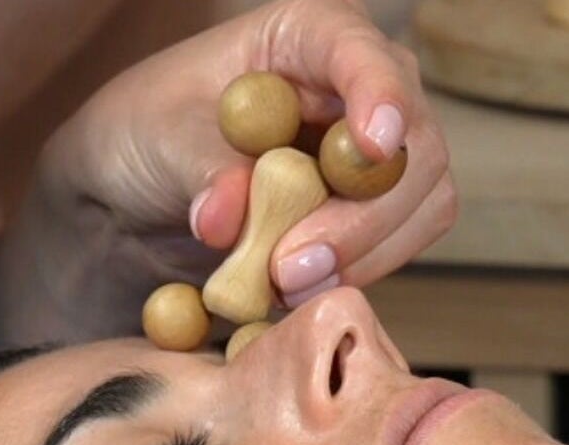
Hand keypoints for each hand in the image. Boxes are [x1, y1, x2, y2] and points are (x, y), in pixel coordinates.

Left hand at [5, 0, 454, 338]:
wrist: (145, 197)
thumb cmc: (150, 135)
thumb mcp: (156, 137)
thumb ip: (202, 168)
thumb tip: (228, 216)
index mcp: (311, 33)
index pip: (365, 53)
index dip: (379, 93)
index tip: (370, 145)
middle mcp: (366, 82)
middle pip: (413, 145)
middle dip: (361, 217)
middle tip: (292, 268)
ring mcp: (383, 149)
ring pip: (422, 204)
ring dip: (359, 256)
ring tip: (281, 286)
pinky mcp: (385, 209)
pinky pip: (401, 245)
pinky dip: (355, 273)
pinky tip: (297, 287)